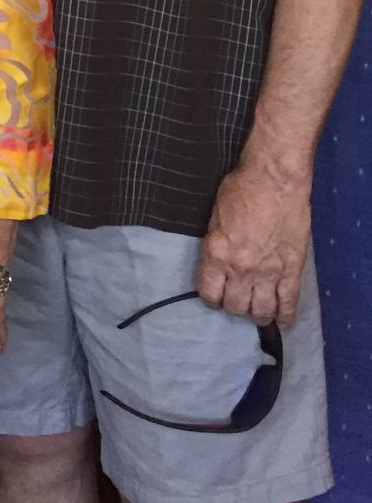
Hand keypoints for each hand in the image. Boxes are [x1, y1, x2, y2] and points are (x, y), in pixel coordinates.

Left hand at [198, 161, 310, 327]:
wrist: (275, 180)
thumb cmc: (240, 189)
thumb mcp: (214, 217)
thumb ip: (216, 245)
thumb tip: (218, 262)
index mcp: (217, 254)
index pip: (209, 294)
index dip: (211, 298)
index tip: (215, 294)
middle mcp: (241, 269)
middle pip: (235, 307)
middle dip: (233, 306)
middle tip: (237, 298)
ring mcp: (269, 273)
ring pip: (261, 311)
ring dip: (257, 315)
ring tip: (257, 311)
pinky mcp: (292, 271)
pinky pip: (289, 303)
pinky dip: (285, 317)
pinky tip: (282, 322)